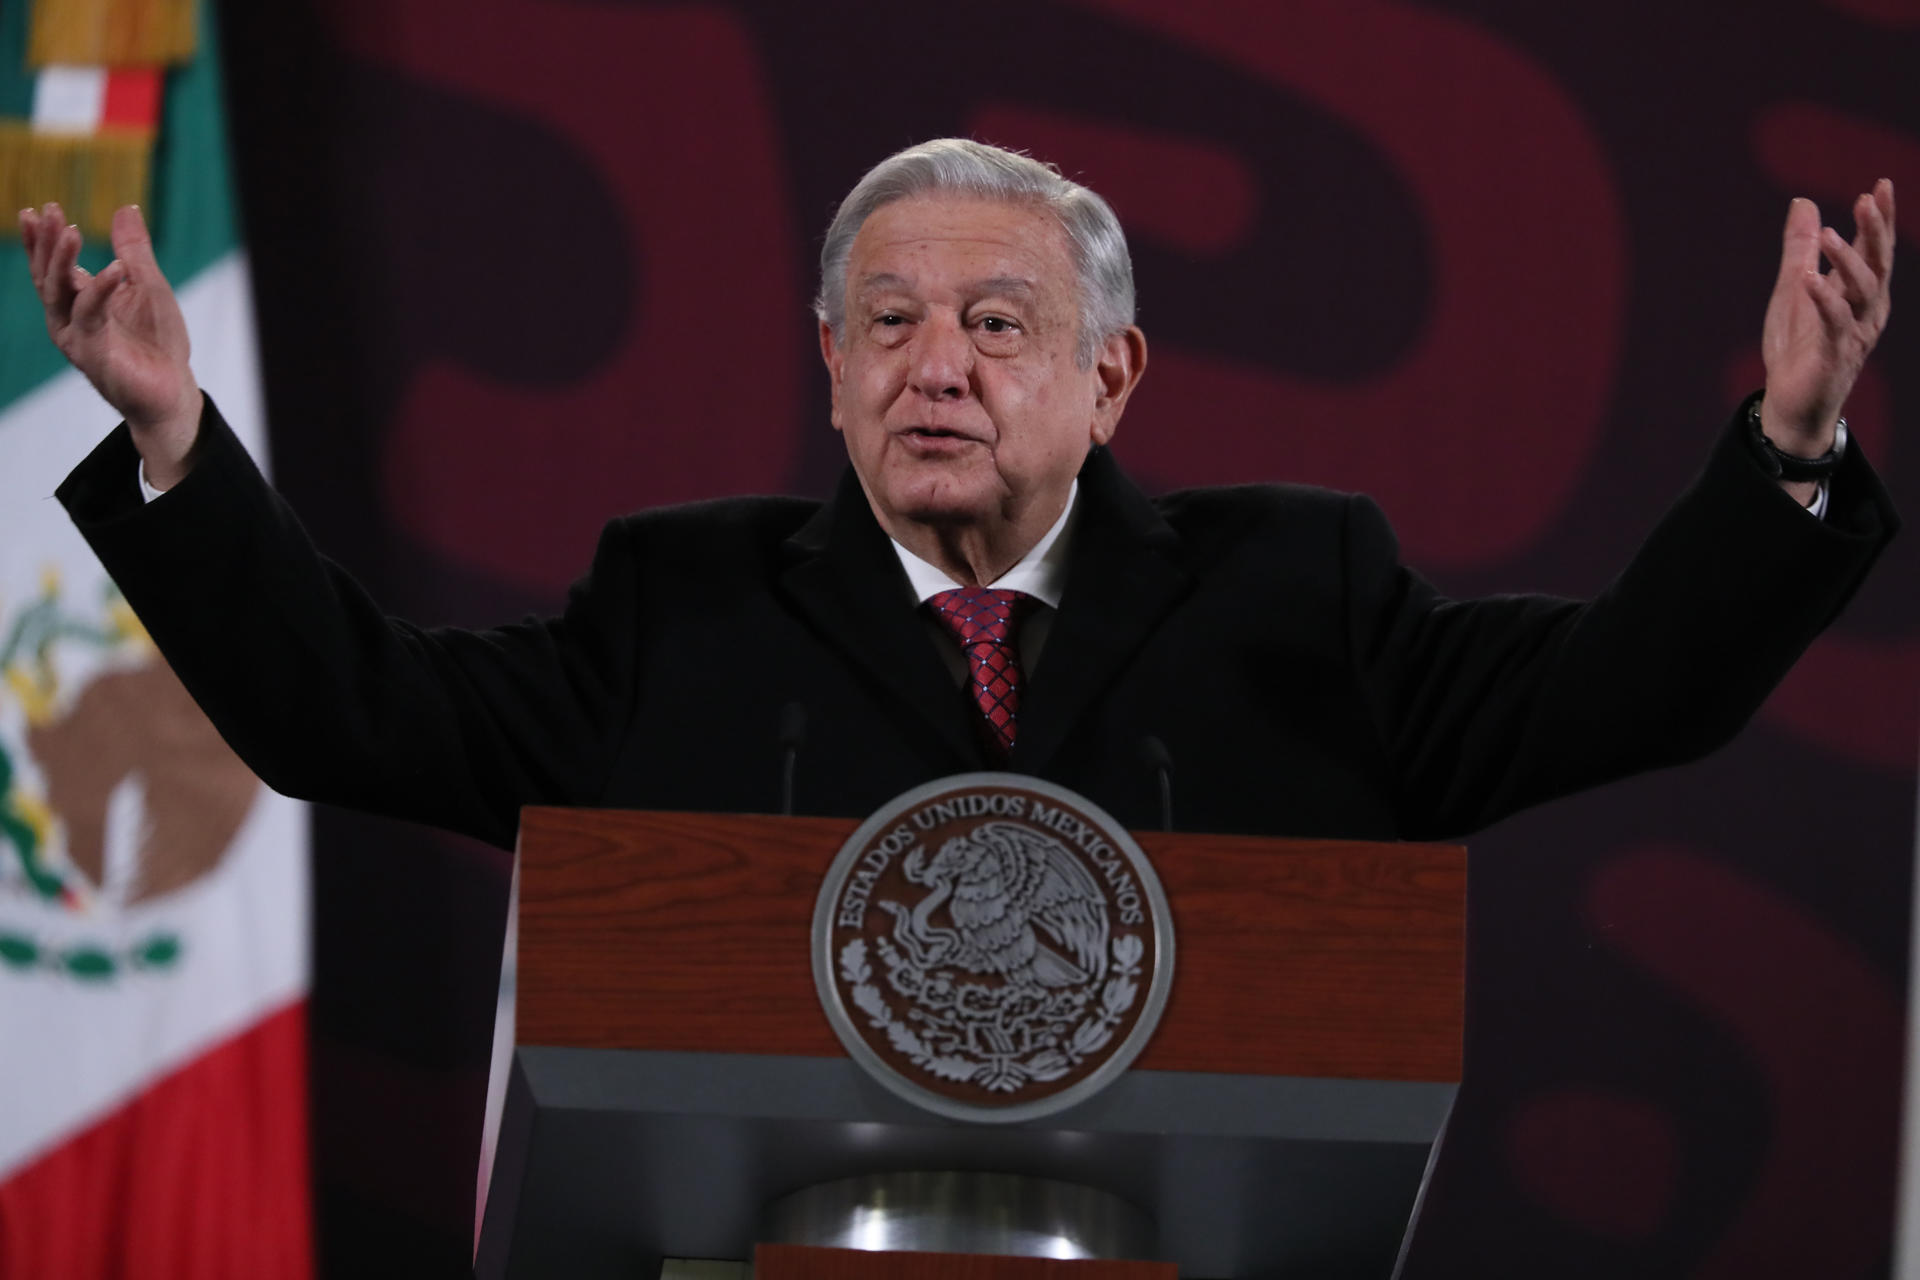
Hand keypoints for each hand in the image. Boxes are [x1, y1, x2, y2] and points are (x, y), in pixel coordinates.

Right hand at [19, 202, 201, 486]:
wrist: (172, 389)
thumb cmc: (158, 340)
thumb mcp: (148, 285)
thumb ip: (133, 250)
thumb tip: (125, 208)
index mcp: (78, 301)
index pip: (51, 266)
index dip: (42, 239)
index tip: (36, 209)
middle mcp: (68, 318)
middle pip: (47, 274)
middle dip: (45, 242)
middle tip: (47, 211)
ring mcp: (76, 336)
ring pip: (58, 292)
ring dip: (61, 260)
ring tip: (68, 230)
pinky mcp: (92, 353)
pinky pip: (91, 315)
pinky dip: (102, 290)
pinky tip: (115, 269)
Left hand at [1759, 180, 1894, 461]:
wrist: (1790, 402)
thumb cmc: (1798, 345)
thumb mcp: (1793, 287)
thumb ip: (1799, 247)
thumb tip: (1804, 201)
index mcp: (1859, 291)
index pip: (1875, 248)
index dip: (1880, 218)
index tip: (1882, 185)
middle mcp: (1866, 309)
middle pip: (1879, 263)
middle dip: (1876, 230)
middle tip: (1869, 199)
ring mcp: (1855, 332)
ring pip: (1864, 290)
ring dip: (1848, 260)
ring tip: (1828, 235)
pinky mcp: (1835, 355)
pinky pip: (1835, 324)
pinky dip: (1825, 300)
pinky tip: (1811, 280)